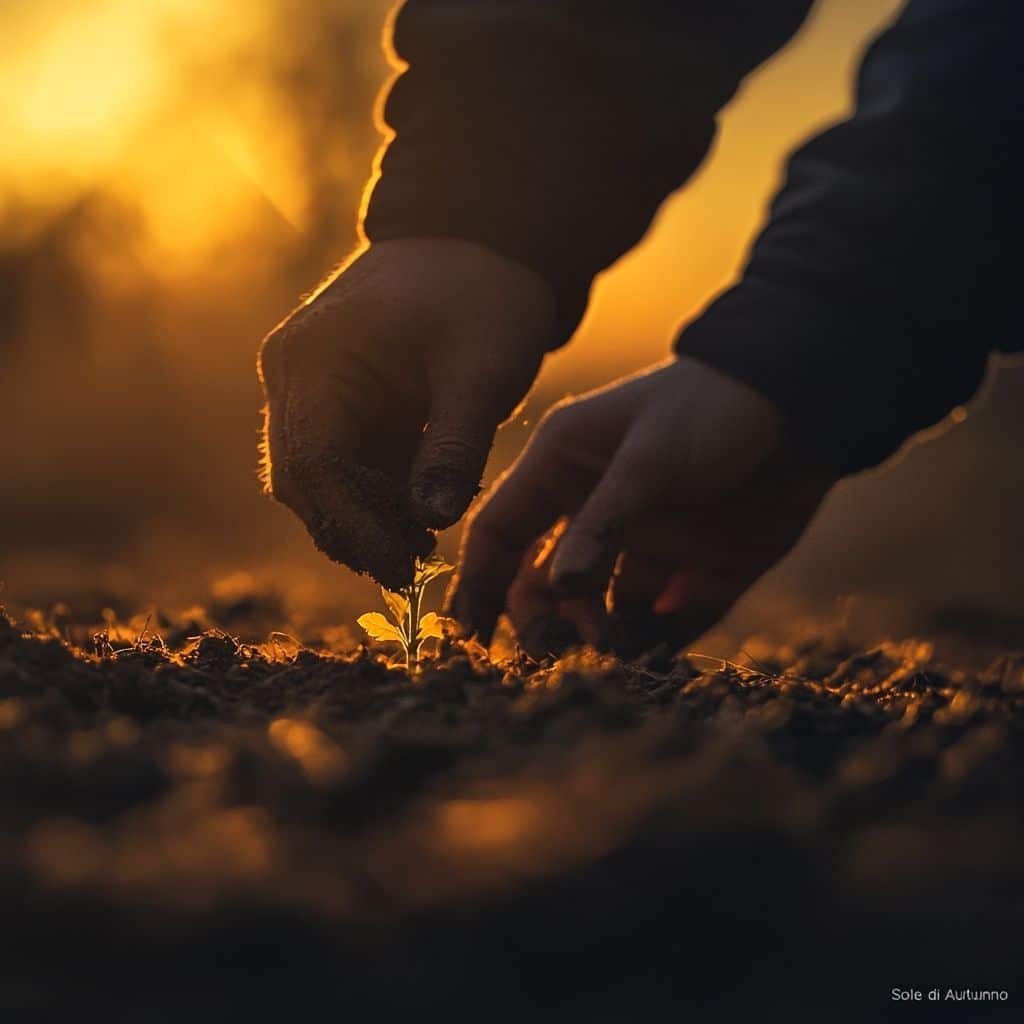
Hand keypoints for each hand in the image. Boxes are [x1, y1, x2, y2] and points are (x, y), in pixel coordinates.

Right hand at [258, 239, 561, 588]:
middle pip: (302, 478)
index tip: (402, 570)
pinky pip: (339, 459)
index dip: (355, 527)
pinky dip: (370, 494)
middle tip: (410, 573)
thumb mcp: (481, 372)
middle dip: (353, 530)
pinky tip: (414, 518)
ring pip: (315, 476)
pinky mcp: (332, 393)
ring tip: (417, 551)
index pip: (315, 465)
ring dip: (360, 517)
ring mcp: (307, 382)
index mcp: (315, 358)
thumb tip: (432, 524)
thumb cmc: (484, 293)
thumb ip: (454, 448)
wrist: (480, 236)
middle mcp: (293, 371)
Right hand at [450, 357, 836, 655]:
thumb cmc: (710, 410)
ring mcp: (647, 545)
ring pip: (603, 610)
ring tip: (615, 652)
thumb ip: (602, 523)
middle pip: (544, 583)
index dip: (477, 581)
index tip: (469, 636)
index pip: (499, 530)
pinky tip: (657, 656)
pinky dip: (658, 644)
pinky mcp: (698, 571)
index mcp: (564, 468)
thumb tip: (558, 591)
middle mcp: (596, 512)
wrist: (806, 406)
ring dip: (601, 637)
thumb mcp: (650, 458)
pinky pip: (668, 621)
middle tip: (556, 651)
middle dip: (543, 621)